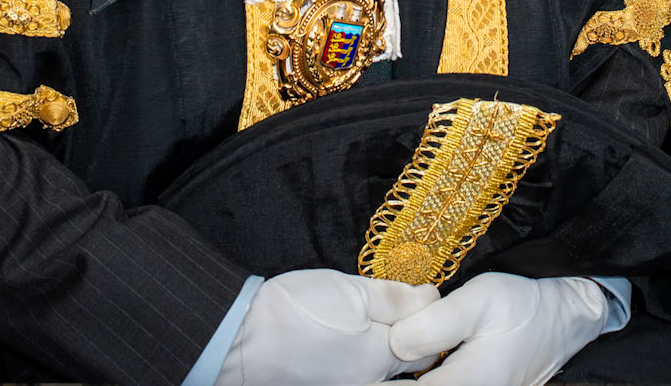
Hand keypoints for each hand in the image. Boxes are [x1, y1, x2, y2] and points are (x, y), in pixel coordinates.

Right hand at [216, 269, 437, 385]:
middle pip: (406, 361)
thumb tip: (429, 296)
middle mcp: (367, 382)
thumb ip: (394, 298)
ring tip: (377, 318)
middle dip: (412, 335)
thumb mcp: (351, 292)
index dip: (430, 318)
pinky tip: (352, 336)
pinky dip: (363, 355)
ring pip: (381, 367)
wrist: (240, 341)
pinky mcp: (325, 384)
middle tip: (407, 304)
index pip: (426, 346)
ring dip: (386, 345)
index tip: (424, 294)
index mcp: (379, 359)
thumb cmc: (293, 314)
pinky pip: (357, 371)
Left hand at [387, 271, 607, 385]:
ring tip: (397, 351)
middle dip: (395, 377)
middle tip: (373, 359)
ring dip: (409, 376)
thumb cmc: (520, 306)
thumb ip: (436, 324)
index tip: (366, 363)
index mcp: (463, 385)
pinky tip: (417, 358)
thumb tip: (394, 343)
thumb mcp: (479, 301)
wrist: (560, 320)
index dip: (382, 379)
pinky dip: (427, 376)